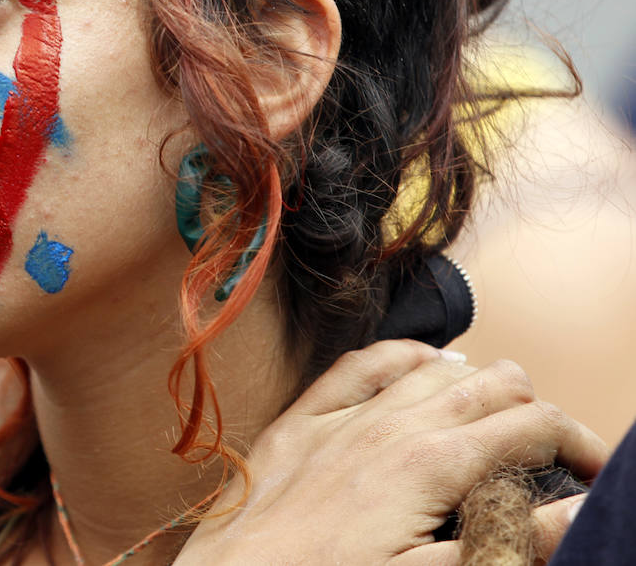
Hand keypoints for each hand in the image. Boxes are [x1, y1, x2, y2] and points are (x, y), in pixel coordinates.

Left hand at [177, 340, 606, 564]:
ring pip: (435, 367)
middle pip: (493, 385)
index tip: (597, 471)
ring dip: (479, 384)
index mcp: (431, 463)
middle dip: (536, 412)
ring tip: (503, 417)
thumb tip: (575, 508)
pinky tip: (423, 365)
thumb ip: (507, 539)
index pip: (531, 426)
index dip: (578, 442)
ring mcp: (342, 419)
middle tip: (553, 456)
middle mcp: (390, 425)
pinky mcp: (300, 424)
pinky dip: (402, 358)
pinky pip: (359, 365)